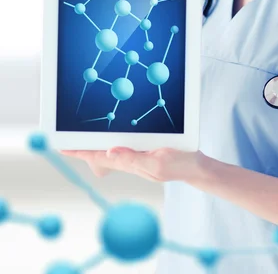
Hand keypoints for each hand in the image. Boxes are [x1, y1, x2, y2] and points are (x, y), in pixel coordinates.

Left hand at [60, 147, 206, 183]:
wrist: (195, 166)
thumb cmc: (179, 165)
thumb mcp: (158, 161)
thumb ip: (134, 157)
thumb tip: (110, 151)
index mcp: (129, 163)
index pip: (98, 156)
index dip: (79, 151)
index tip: (62, 146)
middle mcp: (129, 159)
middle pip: (99, 154)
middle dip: (82, 148)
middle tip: (67, 139)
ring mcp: (136, 155)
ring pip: (109, 149)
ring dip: (96, 143)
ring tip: (83, 133)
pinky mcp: (143, 150)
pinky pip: (122, 144)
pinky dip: (112, 138)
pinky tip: (113, 131)